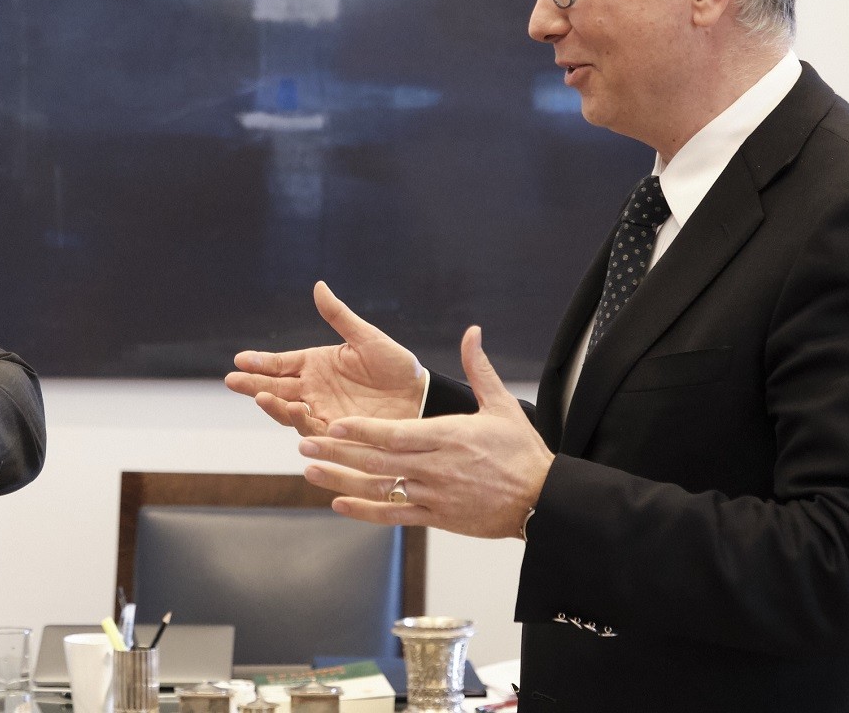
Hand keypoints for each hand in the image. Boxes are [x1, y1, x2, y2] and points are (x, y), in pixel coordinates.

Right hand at [225, 281, 427, 434]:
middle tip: (232, 380)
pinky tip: (292, 411)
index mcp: (317, 363)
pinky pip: (312, 428)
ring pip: (288, 409)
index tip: (239, 359)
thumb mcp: (367, 338)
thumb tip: (319, 286)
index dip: (260, 362)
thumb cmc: (396, 365)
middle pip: (276, 387)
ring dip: (273, 404)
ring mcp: (322, 410)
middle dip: (252, 384)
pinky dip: (299, 421)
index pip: (280, 363)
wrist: (420, 397)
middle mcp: (314, 388)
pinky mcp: (335, 430)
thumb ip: (339, 316)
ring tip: (261, 396)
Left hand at [296, 325, 552, 538]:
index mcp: (447, 436)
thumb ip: (479, 369)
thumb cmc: (522, 452)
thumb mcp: (502, 405)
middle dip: (338, 452)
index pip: (394, 433)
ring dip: (342, 480)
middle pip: (377, 459)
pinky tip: (339, 503)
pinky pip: (394, 514)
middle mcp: (435, 466)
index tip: (333, 424)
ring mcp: (434, 494)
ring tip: (310, 470)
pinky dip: (365, 511)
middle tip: (305, 444)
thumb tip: (472, 331)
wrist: (544, 500)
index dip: (361, 430)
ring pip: (380, 488)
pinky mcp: (437, 517)